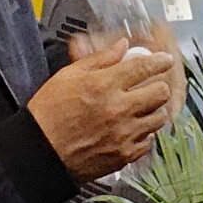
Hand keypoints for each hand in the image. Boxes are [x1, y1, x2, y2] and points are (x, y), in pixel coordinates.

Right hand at [31, 36, 184, 183]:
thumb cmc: (48, 115)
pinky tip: (133, 129)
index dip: (159, 61)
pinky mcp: (123, 155)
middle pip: (160, 92)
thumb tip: (120, 46)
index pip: (143, 67)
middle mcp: (118, 109)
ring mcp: (123, 134)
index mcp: (104, 85)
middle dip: (158, 85)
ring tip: (142, 109)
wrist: (38, 153)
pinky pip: (148, 142)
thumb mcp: (68, 76)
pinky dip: (144, 134)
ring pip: (159, 117)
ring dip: (154, 110)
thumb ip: (99, 59)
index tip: (164, 61)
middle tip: (152, 85)